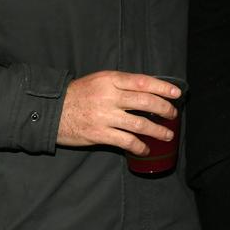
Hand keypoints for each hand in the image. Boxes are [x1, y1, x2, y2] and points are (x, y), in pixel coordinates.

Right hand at [56, 71, 180, 154]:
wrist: (52, 110)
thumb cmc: (78, 94)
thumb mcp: (99, 80)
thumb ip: (120, 84)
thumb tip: (147, 90)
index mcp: (111, 80)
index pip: (143, 81)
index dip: (163, 87)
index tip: (176, 93)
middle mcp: (109, 96)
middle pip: (145, 101)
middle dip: (164, 109)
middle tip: (173, 114)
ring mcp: (105, 116)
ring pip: (139, 123)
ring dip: (157, 130)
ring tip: (168, 134)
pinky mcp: (99, 134)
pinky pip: (126, 141)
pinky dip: (139, 146)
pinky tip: (145, 149)